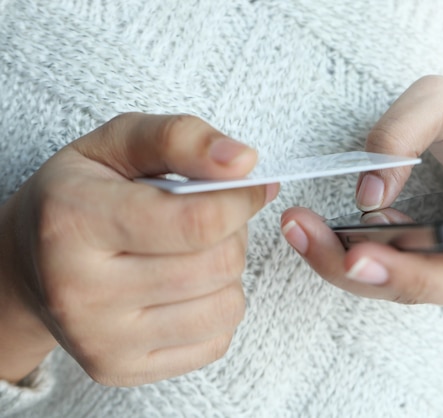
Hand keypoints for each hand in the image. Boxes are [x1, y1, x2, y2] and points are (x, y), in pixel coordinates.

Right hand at [0, 113, 277, 385]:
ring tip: (194, 251)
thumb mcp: (118, 143)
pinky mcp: (120, 369)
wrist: (27, 265)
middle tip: (210, 217)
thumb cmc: (79, 195)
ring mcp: (100, 340)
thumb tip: (244, 160)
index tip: (249, 184)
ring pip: (225, 307)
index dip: (241, 199)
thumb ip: (181, 138)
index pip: (198, 221)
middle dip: (233, 233)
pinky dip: (215, 307)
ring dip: (227, 272)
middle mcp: (80, 291)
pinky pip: (216, 340)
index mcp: (74, 221)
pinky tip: (185, 287)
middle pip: (218, 265)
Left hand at [281, 76, 442, 304]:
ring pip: (425, 287)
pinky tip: (316, 234)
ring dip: (361, 269)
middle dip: (407, 274)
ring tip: (304, 233)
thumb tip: (370, 195)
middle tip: (348, 258)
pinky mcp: (436, 267)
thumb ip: (407, 130)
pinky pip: (398, 272)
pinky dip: (354, 258)